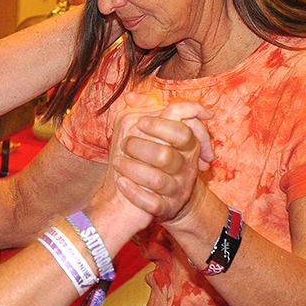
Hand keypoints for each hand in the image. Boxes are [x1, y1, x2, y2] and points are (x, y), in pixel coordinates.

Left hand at [110, 105, 211, 222]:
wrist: (159, 195)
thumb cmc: (155, 158)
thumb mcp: (155, 133)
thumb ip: (146, 110)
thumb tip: (130, 96)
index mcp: (188, 147)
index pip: (183, 132)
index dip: (160, 125)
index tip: (140, 122)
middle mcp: (186, 169)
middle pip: (166, 156)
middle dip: (140, 147)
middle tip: (125, 144)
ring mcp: (177, 190)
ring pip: (157, 180)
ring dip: (131, 168)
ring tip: (117, 161)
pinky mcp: (166, 209)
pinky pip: (151, 203)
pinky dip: (133, 192)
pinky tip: (121, 183)